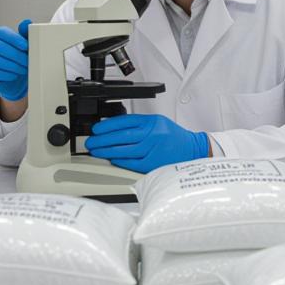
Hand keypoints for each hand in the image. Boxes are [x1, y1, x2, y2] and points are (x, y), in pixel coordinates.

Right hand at [0, 19, 31, 101]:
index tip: (26, 47)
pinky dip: (5, 74)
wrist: (17, 79)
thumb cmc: (21, 58)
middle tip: (28, 62)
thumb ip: (26, 34)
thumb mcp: (25, 45)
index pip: (2, 33)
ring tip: (24, 69)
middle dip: (15, 55)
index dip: (14, 39)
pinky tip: (14, 75)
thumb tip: (27, 22)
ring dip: (12, 66)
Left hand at [84, 113, 209, 173]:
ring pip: (125, 150)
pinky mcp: (155, 163)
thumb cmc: (173, 137)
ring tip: (96, 151)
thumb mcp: (158, 123)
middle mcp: (153, 134)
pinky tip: (111, 159)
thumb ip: (139, 124)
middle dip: (102, 139)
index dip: (107, 125)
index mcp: (152, 122)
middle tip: (91, 142)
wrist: (193, 150)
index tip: (96, 129)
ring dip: (107, 150)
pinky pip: (133, 162)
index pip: (125, 121)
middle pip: (122, 136)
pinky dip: (120, 161)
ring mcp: (153, 149)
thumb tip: (114, 128)